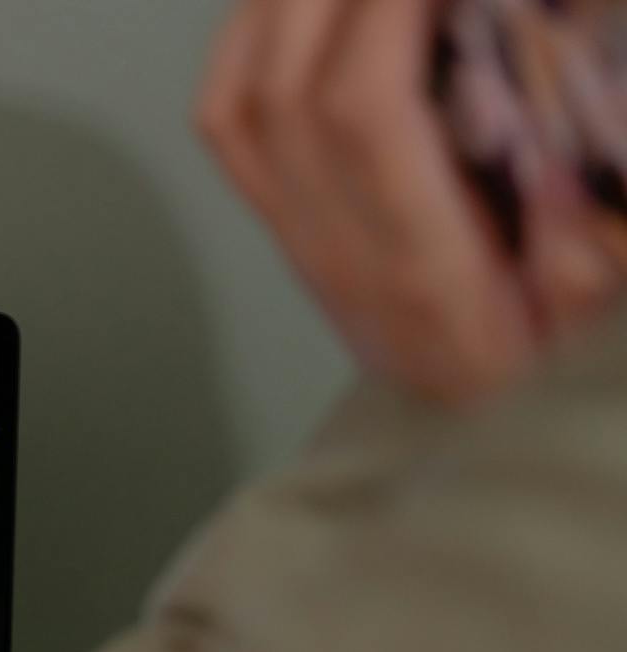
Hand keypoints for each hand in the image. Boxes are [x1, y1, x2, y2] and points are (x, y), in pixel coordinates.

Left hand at [197, 0, 622, 405]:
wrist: (482, 441)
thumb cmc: (546, 371)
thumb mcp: (591, 316)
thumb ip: (578, 250)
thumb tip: (557, 148)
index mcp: (422, 267)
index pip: (364, 112)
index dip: (380, 9)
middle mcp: (340, 251)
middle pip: (288, 88)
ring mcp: (300, 241)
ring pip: (244, 100)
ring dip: (281, 3)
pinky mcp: (286, 232)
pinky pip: (228, 128)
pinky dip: (243, 44)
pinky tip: (284, 3)